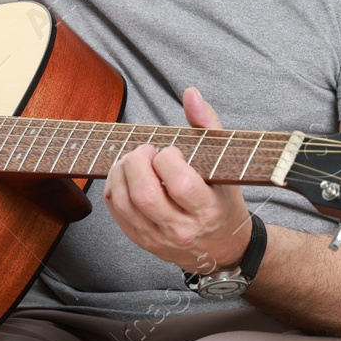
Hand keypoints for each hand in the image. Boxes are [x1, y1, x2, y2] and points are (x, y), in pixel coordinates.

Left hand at [104, 87, 252, 274]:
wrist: (221, 247)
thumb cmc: (223, 200)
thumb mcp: (226, 165)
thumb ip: (208, 125)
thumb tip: (190, 93)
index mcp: (207, 210)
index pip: (179, 184)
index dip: (168, 159)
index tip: (172, 151)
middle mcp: (181, 229)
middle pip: (145, 194)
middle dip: (137, 162)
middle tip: (147, 151)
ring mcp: (158, 238)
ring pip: (124, 202)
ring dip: (121, 171)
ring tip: (135, 160)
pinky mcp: (141, 240)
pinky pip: (115, 210)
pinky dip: (114, 185)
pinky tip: (127, 175)